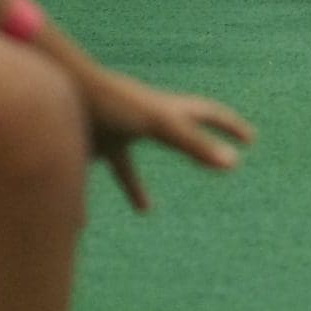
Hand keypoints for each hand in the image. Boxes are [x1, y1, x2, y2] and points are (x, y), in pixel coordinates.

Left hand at [78, 69, 255, 211]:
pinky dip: (86, 200)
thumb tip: (234, 163)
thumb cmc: (113, 102)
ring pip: (128, 165)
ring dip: (137, 187)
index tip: (250, 139)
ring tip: (146, 209)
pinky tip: (78, 225)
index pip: (206, 115)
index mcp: (164, 110)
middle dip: (195, 148)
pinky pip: (81, 180)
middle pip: (173, 137)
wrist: (59, 86)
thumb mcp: (161, 125)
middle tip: (213, 161)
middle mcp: (139, 121)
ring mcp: (111, 135)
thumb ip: (194, 144)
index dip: (229, 126)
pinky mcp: (84, 147)